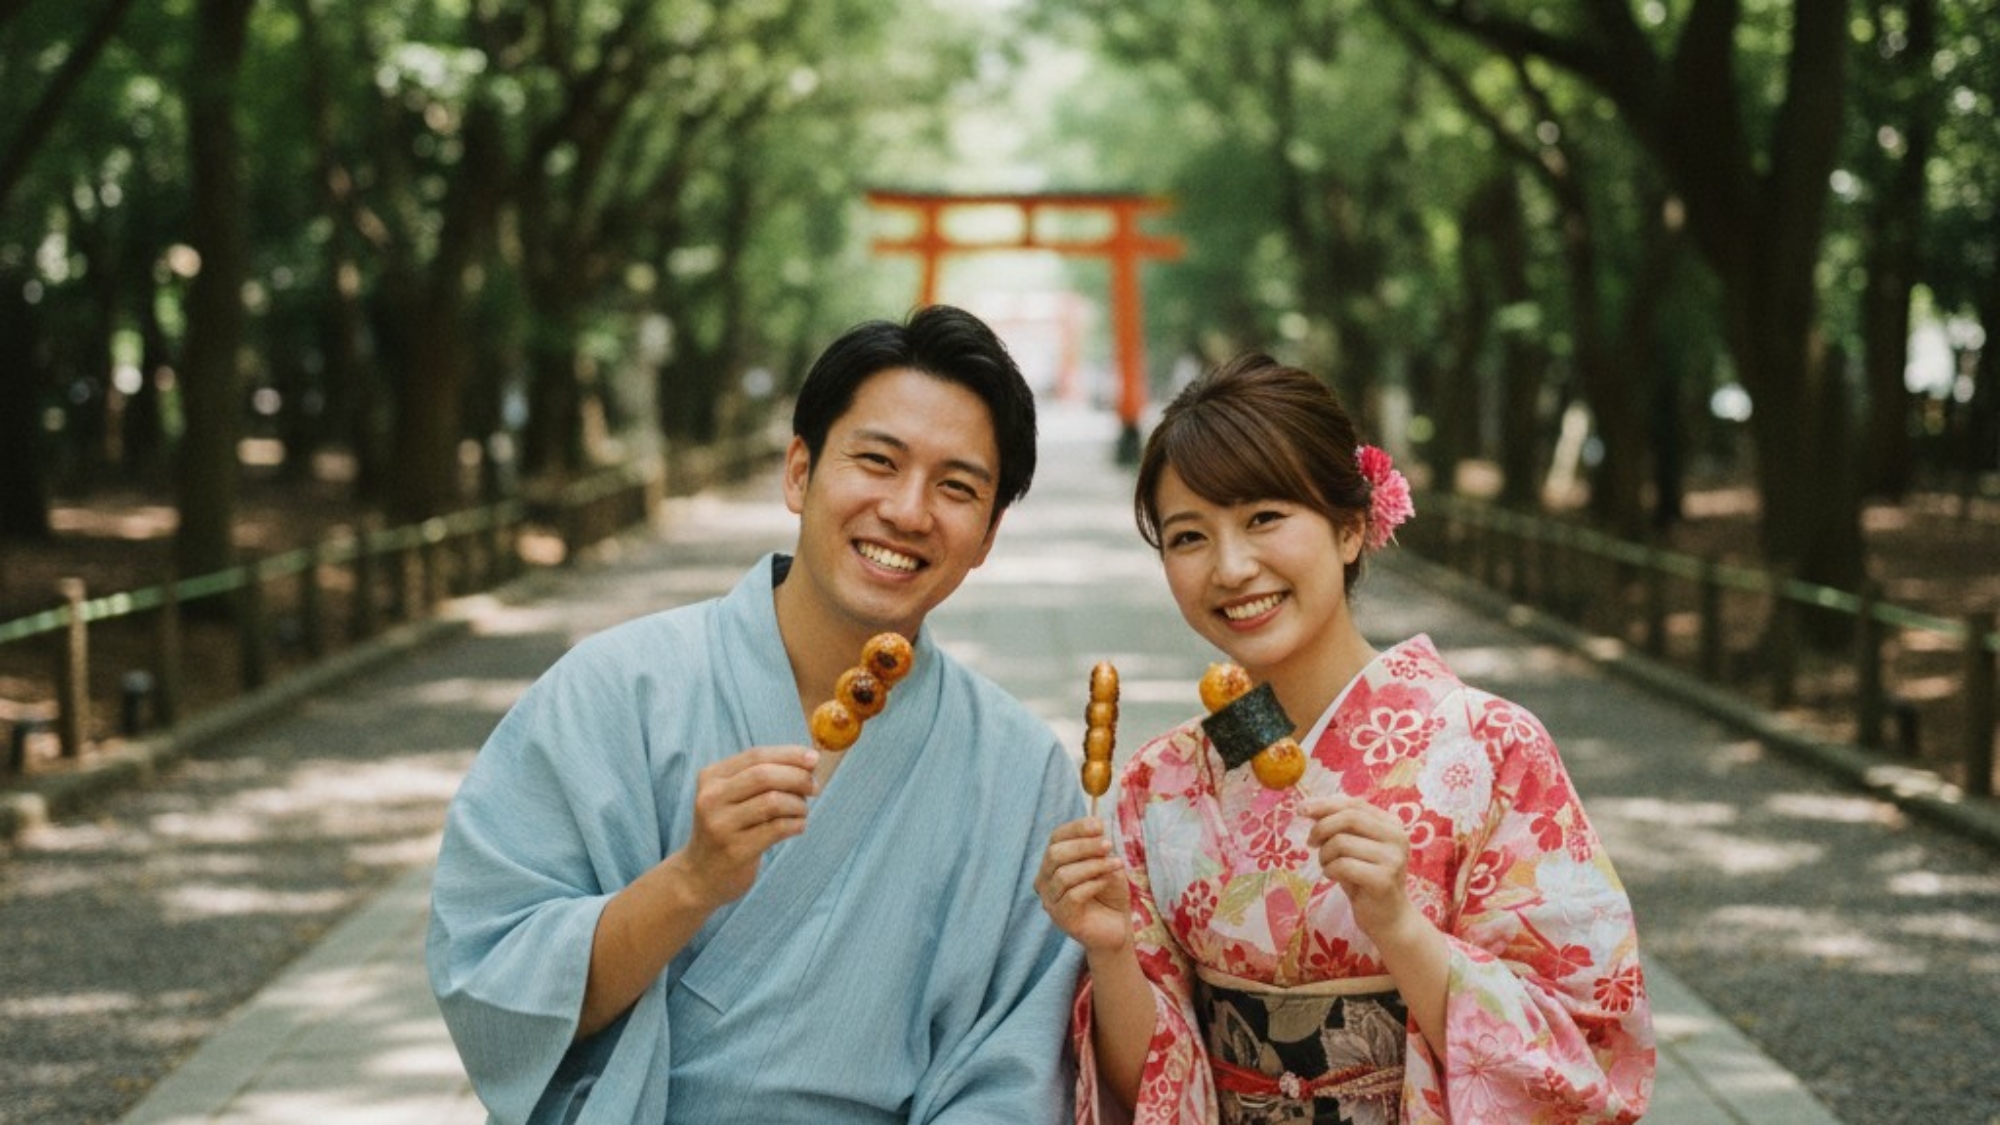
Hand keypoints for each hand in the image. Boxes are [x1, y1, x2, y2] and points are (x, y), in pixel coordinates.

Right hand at [676, 745, 817, 908]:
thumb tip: (810, 760)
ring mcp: (721, 825)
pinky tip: (798, 827)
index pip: (757, 755)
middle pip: (764, 775)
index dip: (790, 754)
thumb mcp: (733, 796)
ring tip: (802, 812)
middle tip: (814, 788)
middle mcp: (711, 798)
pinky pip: (777, 829)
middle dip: (798, 778)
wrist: (700, 875)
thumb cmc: (729, 828)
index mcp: (711, 777)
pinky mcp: (735, 850)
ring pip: (773, 801)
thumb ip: (763, 775)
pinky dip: (796, 824)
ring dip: (798, 804)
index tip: (814, 759)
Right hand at [1035, 817, 1131, 955]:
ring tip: (1116, 864)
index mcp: (1053, 863)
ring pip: (1063, 875)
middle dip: (1084, 846)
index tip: (1099, 825)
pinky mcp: (1061, 918)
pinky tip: (1107, 881)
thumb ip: (1098, 846)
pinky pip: (1073, 896)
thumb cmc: (1109, 892)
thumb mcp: (1106, 863)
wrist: (1118, 926)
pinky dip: (1094, 884)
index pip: (1056, 838)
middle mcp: (1044, 881)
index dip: (1076, 828)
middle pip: (1055, 854)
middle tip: (1108, 845)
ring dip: (1093, 866)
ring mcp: (1050, 901)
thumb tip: (1096, 823)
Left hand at [1302, 794, 1418, 941]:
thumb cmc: (1365, 879)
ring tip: (1328, 866)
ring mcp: (1392, 858)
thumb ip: (1337, 826)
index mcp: (1391, 824)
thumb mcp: (1352, 847)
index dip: (1325, 804)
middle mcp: (1397, 837)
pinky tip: (1333, 877)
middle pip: (1348, 818)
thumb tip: (1307, 808)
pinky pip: (1343, 865)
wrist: (1388, 918)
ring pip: (1342, 842)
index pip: (1355, 804)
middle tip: (1311, 843)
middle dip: (1321, 828)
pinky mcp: (1383, 879)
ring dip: (1325, 855)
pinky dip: (1330, 870)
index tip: (1301, 809)